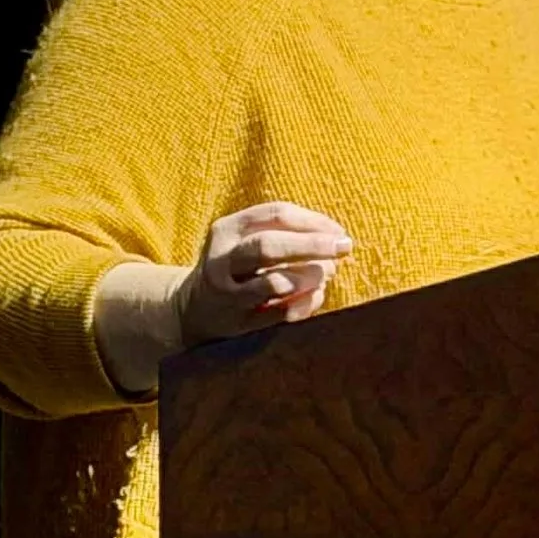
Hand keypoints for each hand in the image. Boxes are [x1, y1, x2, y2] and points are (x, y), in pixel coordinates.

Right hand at [91, 200, 352, 397]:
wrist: (194, 310)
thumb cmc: (236, 267)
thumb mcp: (245, 239)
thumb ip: (285, 232)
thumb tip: (336, 237)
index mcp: (226, 230)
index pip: (275, 214)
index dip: (313, 221)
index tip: (339, 231)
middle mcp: (222, 261)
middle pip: (269, 246)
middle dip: (313, 245)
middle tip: (345, 247)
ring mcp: (228, 294)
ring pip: (274, 283)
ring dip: (309, 277)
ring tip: (328, 275)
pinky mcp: (239, 323)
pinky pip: (281, 314)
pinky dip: (305, 304)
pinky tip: (315, 298)